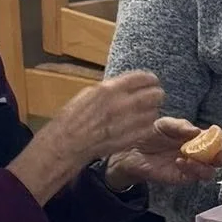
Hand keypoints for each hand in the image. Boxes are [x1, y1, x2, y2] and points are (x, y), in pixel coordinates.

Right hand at [9, 72, 168, 203]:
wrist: (66, 143)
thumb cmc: (72, 118)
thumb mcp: (88, 94)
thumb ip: (110, 88)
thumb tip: (126, 84)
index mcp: (109, 89)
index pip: (142, 78)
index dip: (150, 79)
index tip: (152, 81)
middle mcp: (121, 104)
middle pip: (155, 94)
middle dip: (155, 95)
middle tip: (153, 97)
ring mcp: (127, 122)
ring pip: (154, 112)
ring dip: (151, 111)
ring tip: (144, 113)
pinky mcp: (130, 137)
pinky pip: (149, 128)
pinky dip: (147, 126)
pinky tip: (139, 126)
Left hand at [106, 117, 221, 192]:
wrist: (130, 151)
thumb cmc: (149, 135)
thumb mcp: (165, 124)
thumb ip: (181, 126)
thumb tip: (198, 131)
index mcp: (199, 138)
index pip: (219, 139)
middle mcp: (198, 153)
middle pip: (220, 158)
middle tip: (218, 152)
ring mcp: (191, 167)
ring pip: (210, 172)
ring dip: (206, 165)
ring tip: (192, 157)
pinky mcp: (181, 177)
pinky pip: (193, 177)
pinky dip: (190, 170)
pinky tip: (179, 161)